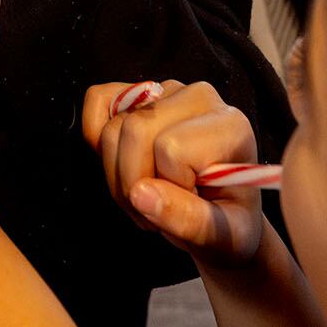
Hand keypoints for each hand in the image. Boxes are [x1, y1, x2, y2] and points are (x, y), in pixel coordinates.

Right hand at [80, 80, 264, 272]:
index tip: (190, 206)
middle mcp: (200, 98)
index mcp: (230, 126)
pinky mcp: (140, 92)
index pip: (170, 147)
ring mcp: (167, 90)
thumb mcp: (221, 235)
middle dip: (133, 184)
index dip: (171, 187)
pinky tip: (123, 164)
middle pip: (135, 130)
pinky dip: (95, 138)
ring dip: (117, 175)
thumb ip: (185, 218)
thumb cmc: (227, 222)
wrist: (221, 212)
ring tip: (145, 197)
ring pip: (113, 126)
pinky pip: (98, 100)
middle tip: (154, 212)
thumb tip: (139, 193)